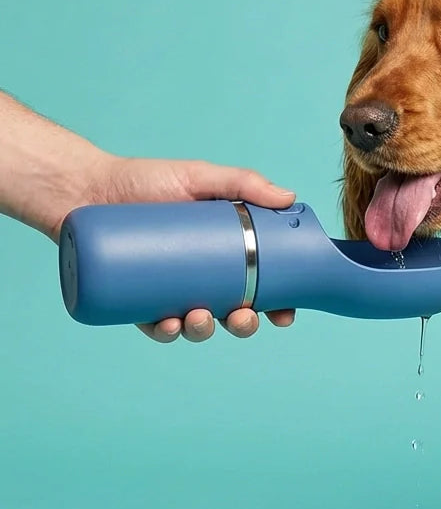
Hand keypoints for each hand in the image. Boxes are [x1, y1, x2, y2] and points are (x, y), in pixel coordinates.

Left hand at [91, 155, 297, 342]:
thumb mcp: (198, 176)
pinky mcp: (136, 300)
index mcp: (224, 254)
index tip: (285, 314)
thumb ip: (244, 182)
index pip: (260, 285)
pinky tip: (169, 326)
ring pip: (196, 325)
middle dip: (243, 325)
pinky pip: (155, 326)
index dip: (277, 305)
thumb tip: (288, 198)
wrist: (84, 186)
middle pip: (232, 312)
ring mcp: (170, 291)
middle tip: (241, 317)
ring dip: (204, 331)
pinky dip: (166, 332)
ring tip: (198, 318)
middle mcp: (200, 277)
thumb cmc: (143, 180)